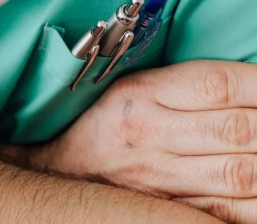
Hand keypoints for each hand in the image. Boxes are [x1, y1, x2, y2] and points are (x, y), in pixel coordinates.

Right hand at [34, 60, 256, 222]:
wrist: (60, 171)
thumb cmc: (106, 122)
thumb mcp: (135, 88)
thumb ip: (190, 85)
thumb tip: (254, 86)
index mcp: (141, 94)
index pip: (217, 84)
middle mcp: (150, 135)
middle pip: (237, 130)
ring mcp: (160, 178)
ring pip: (241, 174)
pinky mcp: (169, 209)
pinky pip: (229, 211)